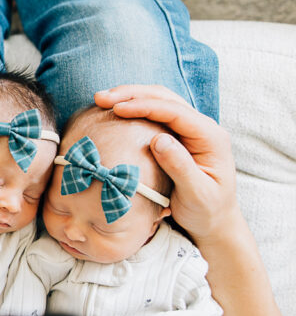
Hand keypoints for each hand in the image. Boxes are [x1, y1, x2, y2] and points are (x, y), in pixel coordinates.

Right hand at [94, 85, 240, 243]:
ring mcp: (188, 129)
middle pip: (165, 98)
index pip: (175, 112)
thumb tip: (158, 140)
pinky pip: (153, 113)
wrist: (213, 221)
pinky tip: (113, 111)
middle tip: (101, 99)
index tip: (117, 109)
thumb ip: (181, 167)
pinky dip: (133, 108)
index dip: (145, 106)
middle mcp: (201, 127)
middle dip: (132, 94)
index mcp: (210, 137)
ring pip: (158, 100)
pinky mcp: (176, 134)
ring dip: (130, 97)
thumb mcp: (198, 194)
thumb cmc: (207, 210)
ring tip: (102, 100)